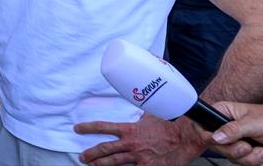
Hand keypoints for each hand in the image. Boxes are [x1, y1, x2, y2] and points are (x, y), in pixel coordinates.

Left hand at [75, 113, 205, 165]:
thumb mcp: (150, 115)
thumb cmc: (168, 126)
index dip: (88, 128)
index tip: (77, 129)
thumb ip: (139, 116)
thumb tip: (135, 102)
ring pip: (114, 162)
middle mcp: (131, 143)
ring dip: (99, 164)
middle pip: (105, 148)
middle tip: (81, 156)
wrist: (185, 138)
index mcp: (130, 129)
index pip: (103, 127)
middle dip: (91, 153)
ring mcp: (138, 157)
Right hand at [200, 100, 262, 165]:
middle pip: (218, 147)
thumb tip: (216, 137)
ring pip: (233, 158)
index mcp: (225, 114)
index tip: (219, 142)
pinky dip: (258, 164)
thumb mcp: (254, 123)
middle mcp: (228, 129)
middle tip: (249, 147)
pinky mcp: (248, 154)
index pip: (203, 126)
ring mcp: (238, 142)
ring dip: (251, 159)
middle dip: (237, 152)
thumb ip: (234, 130)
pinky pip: (245, 165)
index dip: (208, 136)